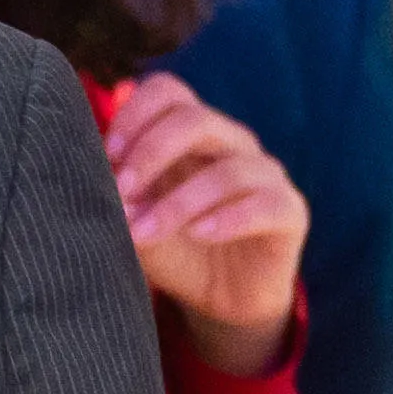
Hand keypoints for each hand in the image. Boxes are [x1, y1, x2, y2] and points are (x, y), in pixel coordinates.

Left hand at [101, 75, 304, 379]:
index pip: (168, 92)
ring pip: (227, 170)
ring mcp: (265, 174)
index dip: (135, 115)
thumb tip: (102, 183)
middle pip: (195, 119)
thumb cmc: (177, 252)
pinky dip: (226, 219)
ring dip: (178, 203)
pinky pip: (263, 204)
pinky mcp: (290, 211)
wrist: (224, 302)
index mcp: (193, 133)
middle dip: (151, 153)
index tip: (106, 155)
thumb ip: (121, 202)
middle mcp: (232, 143)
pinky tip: (198, 235)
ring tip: (145, 233)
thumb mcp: (138, 226)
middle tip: (121, 191)